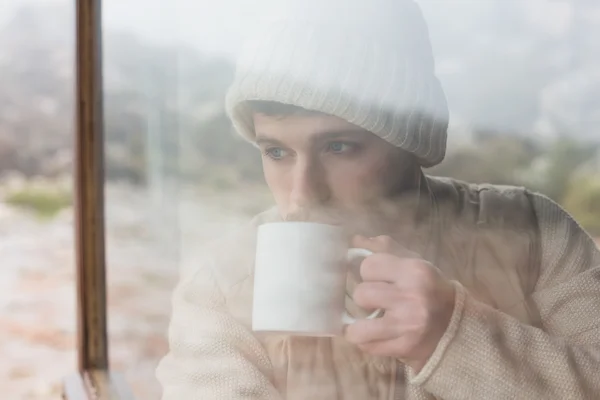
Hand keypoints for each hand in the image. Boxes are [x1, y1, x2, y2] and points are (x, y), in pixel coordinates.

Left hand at [344, 235, 455, 372]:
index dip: (369, 272)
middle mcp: (411, 297)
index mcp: (414, 270)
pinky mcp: (405, 347)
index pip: (369, 266)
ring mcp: (407, 325)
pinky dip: (367, 342)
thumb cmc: (429, 289)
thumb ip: (385, 249)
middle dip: (365, 298)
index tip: (377, 279)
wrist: (457, 325)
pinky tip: (376, 336)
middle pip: (362, 294)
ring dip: (359, 326)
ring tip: (369, 323)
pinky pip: (368, 347)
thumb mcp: (413, 263)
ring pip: (359, 328)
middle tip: (375, 302)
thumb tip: (355, 238)